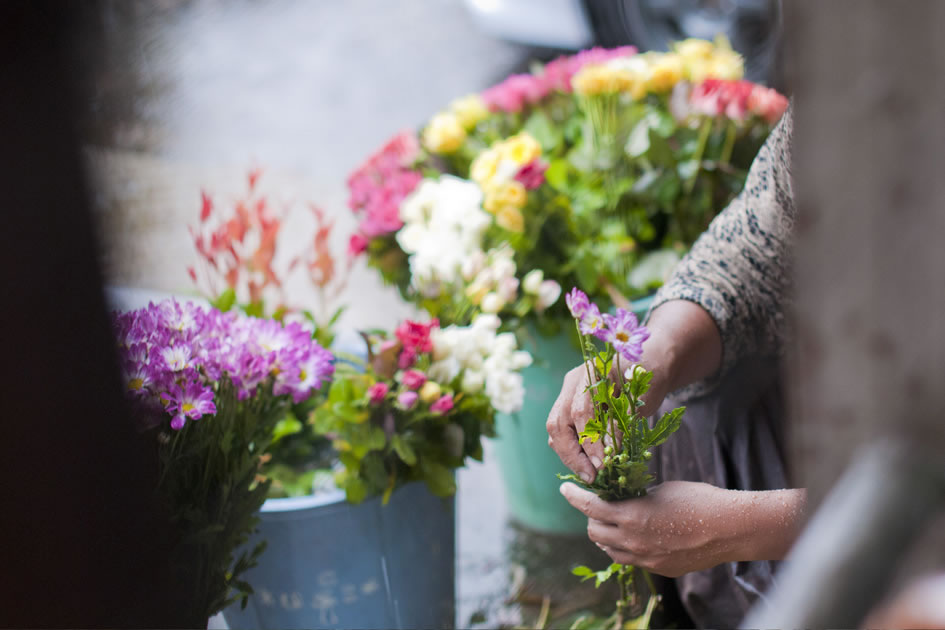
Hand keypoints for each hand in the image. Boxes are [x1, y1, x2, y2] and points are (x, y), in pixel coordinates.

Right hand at [546, 360, 669, 483]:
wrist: (649, 361)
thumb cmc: (649, 376)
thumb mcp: (642, 399)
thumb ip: (623, 422)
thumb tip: (609, 450)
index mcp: (590, 373)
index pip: (580, 412)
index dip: (589, 441)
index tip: (601, 464)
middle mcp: (573, 382)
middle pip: (558, 422)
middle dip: (572, 454)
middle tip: (590, 476)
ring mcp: (568, 392)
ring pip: (555, 428)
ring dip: (569, 454)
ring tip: (589, 474)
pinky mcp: (570, 404)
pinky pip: (562, 430)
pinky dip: (572, 449)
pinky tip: (587, 464)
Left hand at [560, 481, 805, 577]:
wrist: (729, 528)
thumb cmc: (697, 499)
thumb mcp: (661, 489)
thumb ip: (636, 495)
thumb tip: (623, 496)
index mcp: (631, 515)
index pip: (589, 507)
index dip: (574, 496)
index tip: (565, 488)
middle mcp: (632, 540)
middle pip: (594, 532)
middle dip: (590, 517)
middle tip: (596, 504)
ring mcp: (644, 558)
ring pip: (609, 549)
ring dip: (605, 535)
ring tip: (612, 521)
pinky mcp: (657, 569)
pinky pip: (629, 560)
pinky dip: (623, 547)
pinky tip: (633, 537)